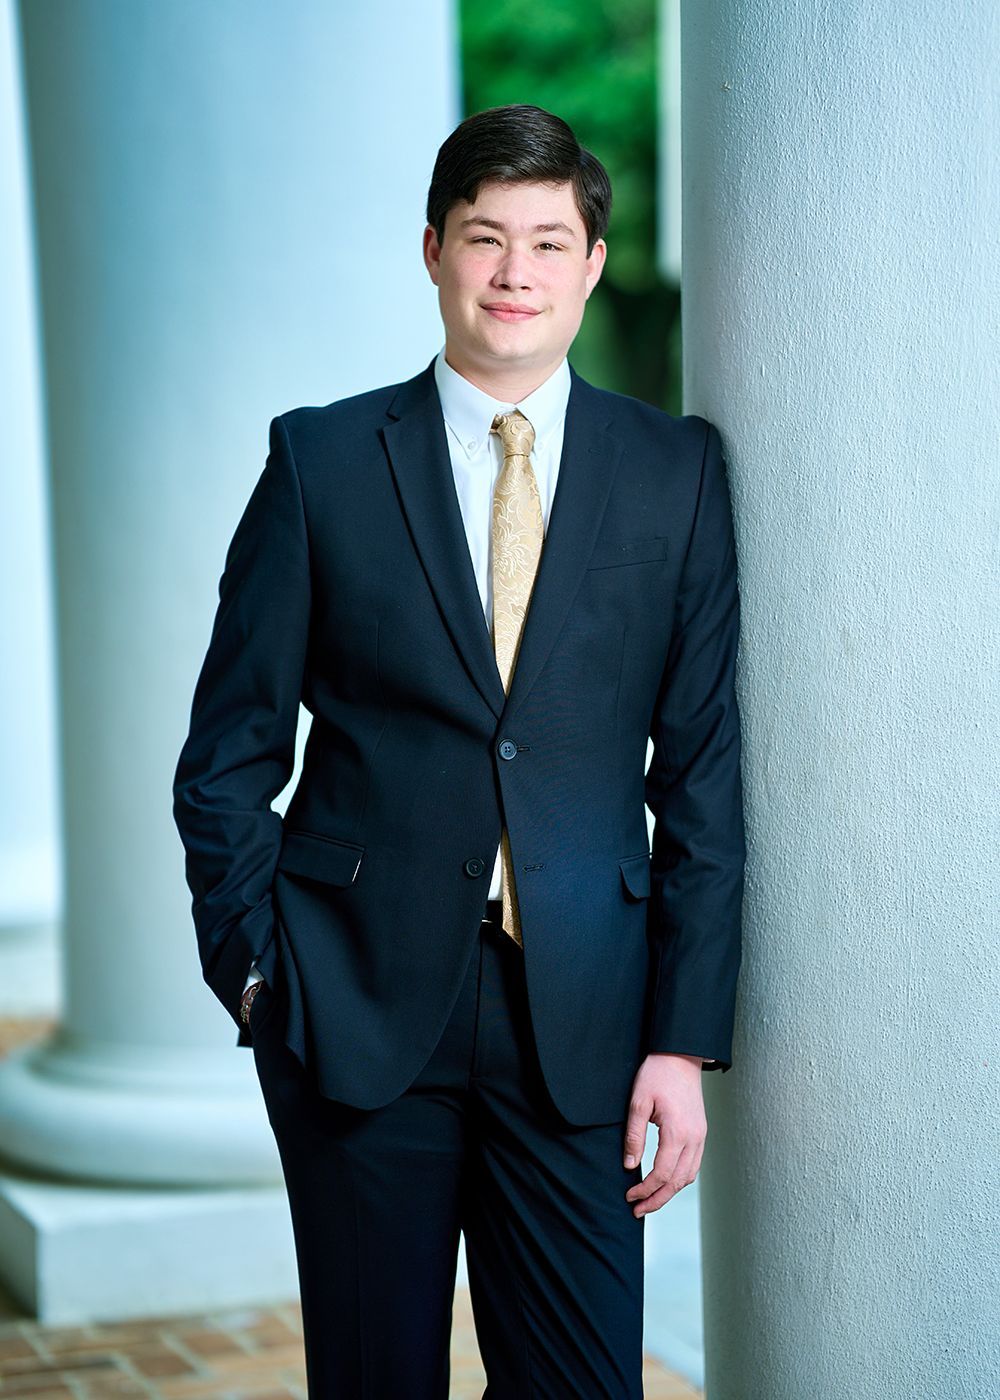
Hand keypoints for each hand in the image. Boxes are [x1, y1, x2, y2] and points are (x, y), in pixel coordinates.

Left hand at [623, 1053, 706, 1217]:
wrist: (680, 1055)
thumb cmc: (657, 1075)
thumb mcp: (638, 1103)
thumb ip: (634, 1136)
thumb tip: (629, 1166)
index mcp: (678, 1132)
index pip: (662, 1174)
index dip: (645, 1190)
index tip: (630, 1196)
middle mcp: (694, 1138)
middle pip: (678, 1182)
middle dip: (657, 1199)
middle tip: (638, 1210)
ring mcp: (700, 1136)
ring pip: (689, 1176)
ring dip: (670, 1192)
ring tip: (650, 1200)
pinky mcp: (701, 1132)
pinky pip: (694, 1164)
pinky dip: (680, 1178)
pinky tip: (666, 1181)